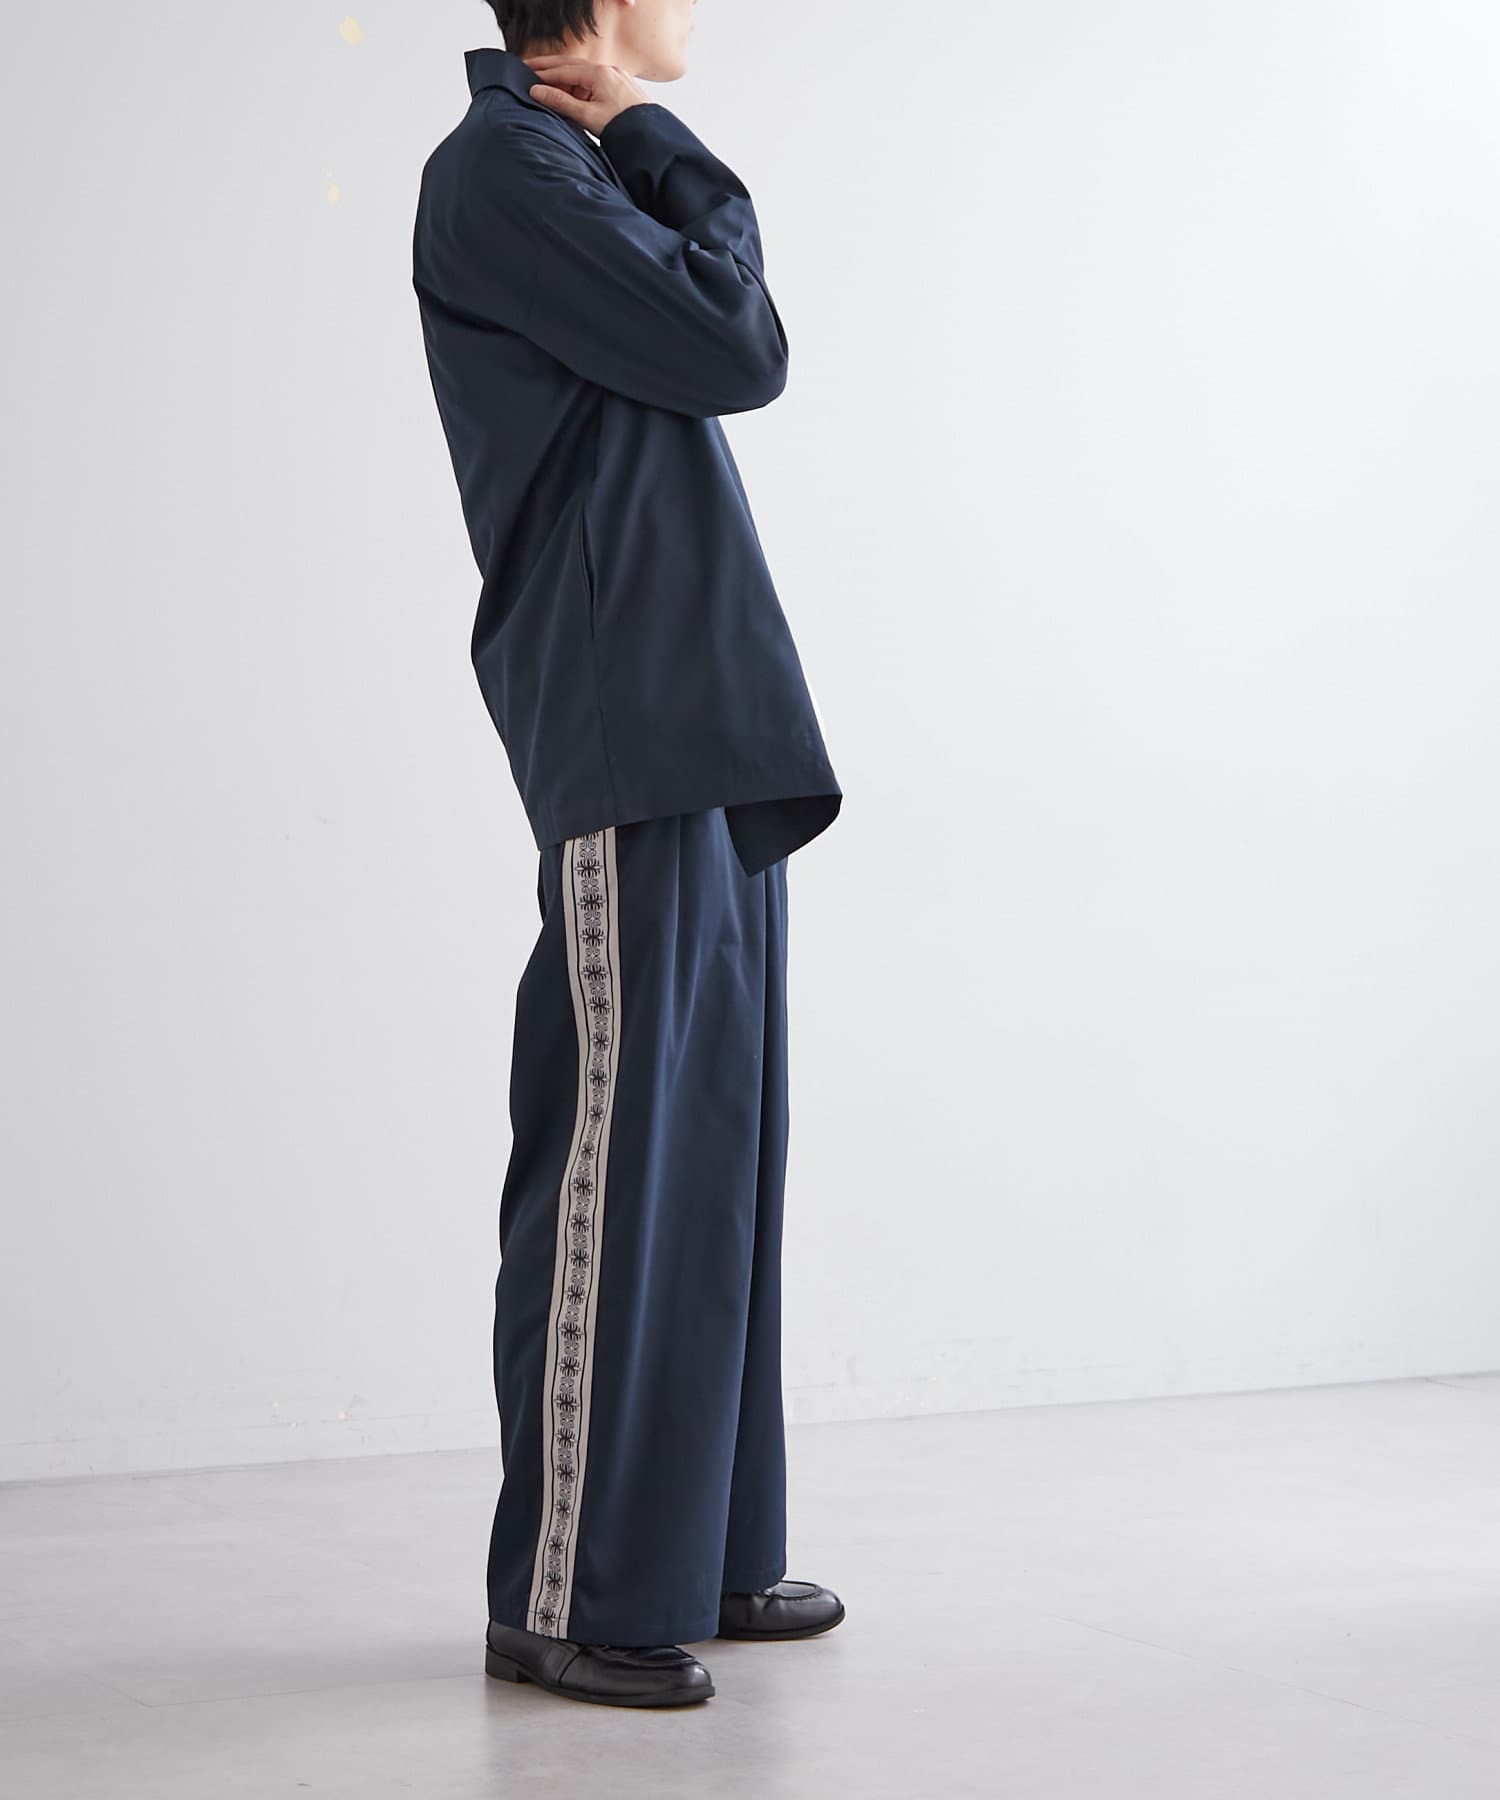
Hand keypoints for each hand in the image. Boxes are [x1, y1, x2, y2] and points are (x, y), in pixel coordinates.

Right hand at [522, 56, 648, 133]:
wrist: (651, 137)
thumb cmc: (624, 127)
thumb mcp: (588, 116)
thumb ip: (562, 102)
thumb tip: (537, 92)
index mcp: (599, 74)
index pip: (564, 70)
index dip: (544, 73)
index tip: (527, 75)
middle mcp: (608, 70)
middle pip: (572, 65)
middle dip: (550, 67)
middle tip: (529, 67)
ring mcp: (616, 77)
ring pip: (584, 73)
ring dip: (565, 77)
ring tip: (548, 84)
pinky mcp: (621, 86)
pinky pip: (595, 81)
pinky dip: (580, 84)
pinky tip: (572, 93)